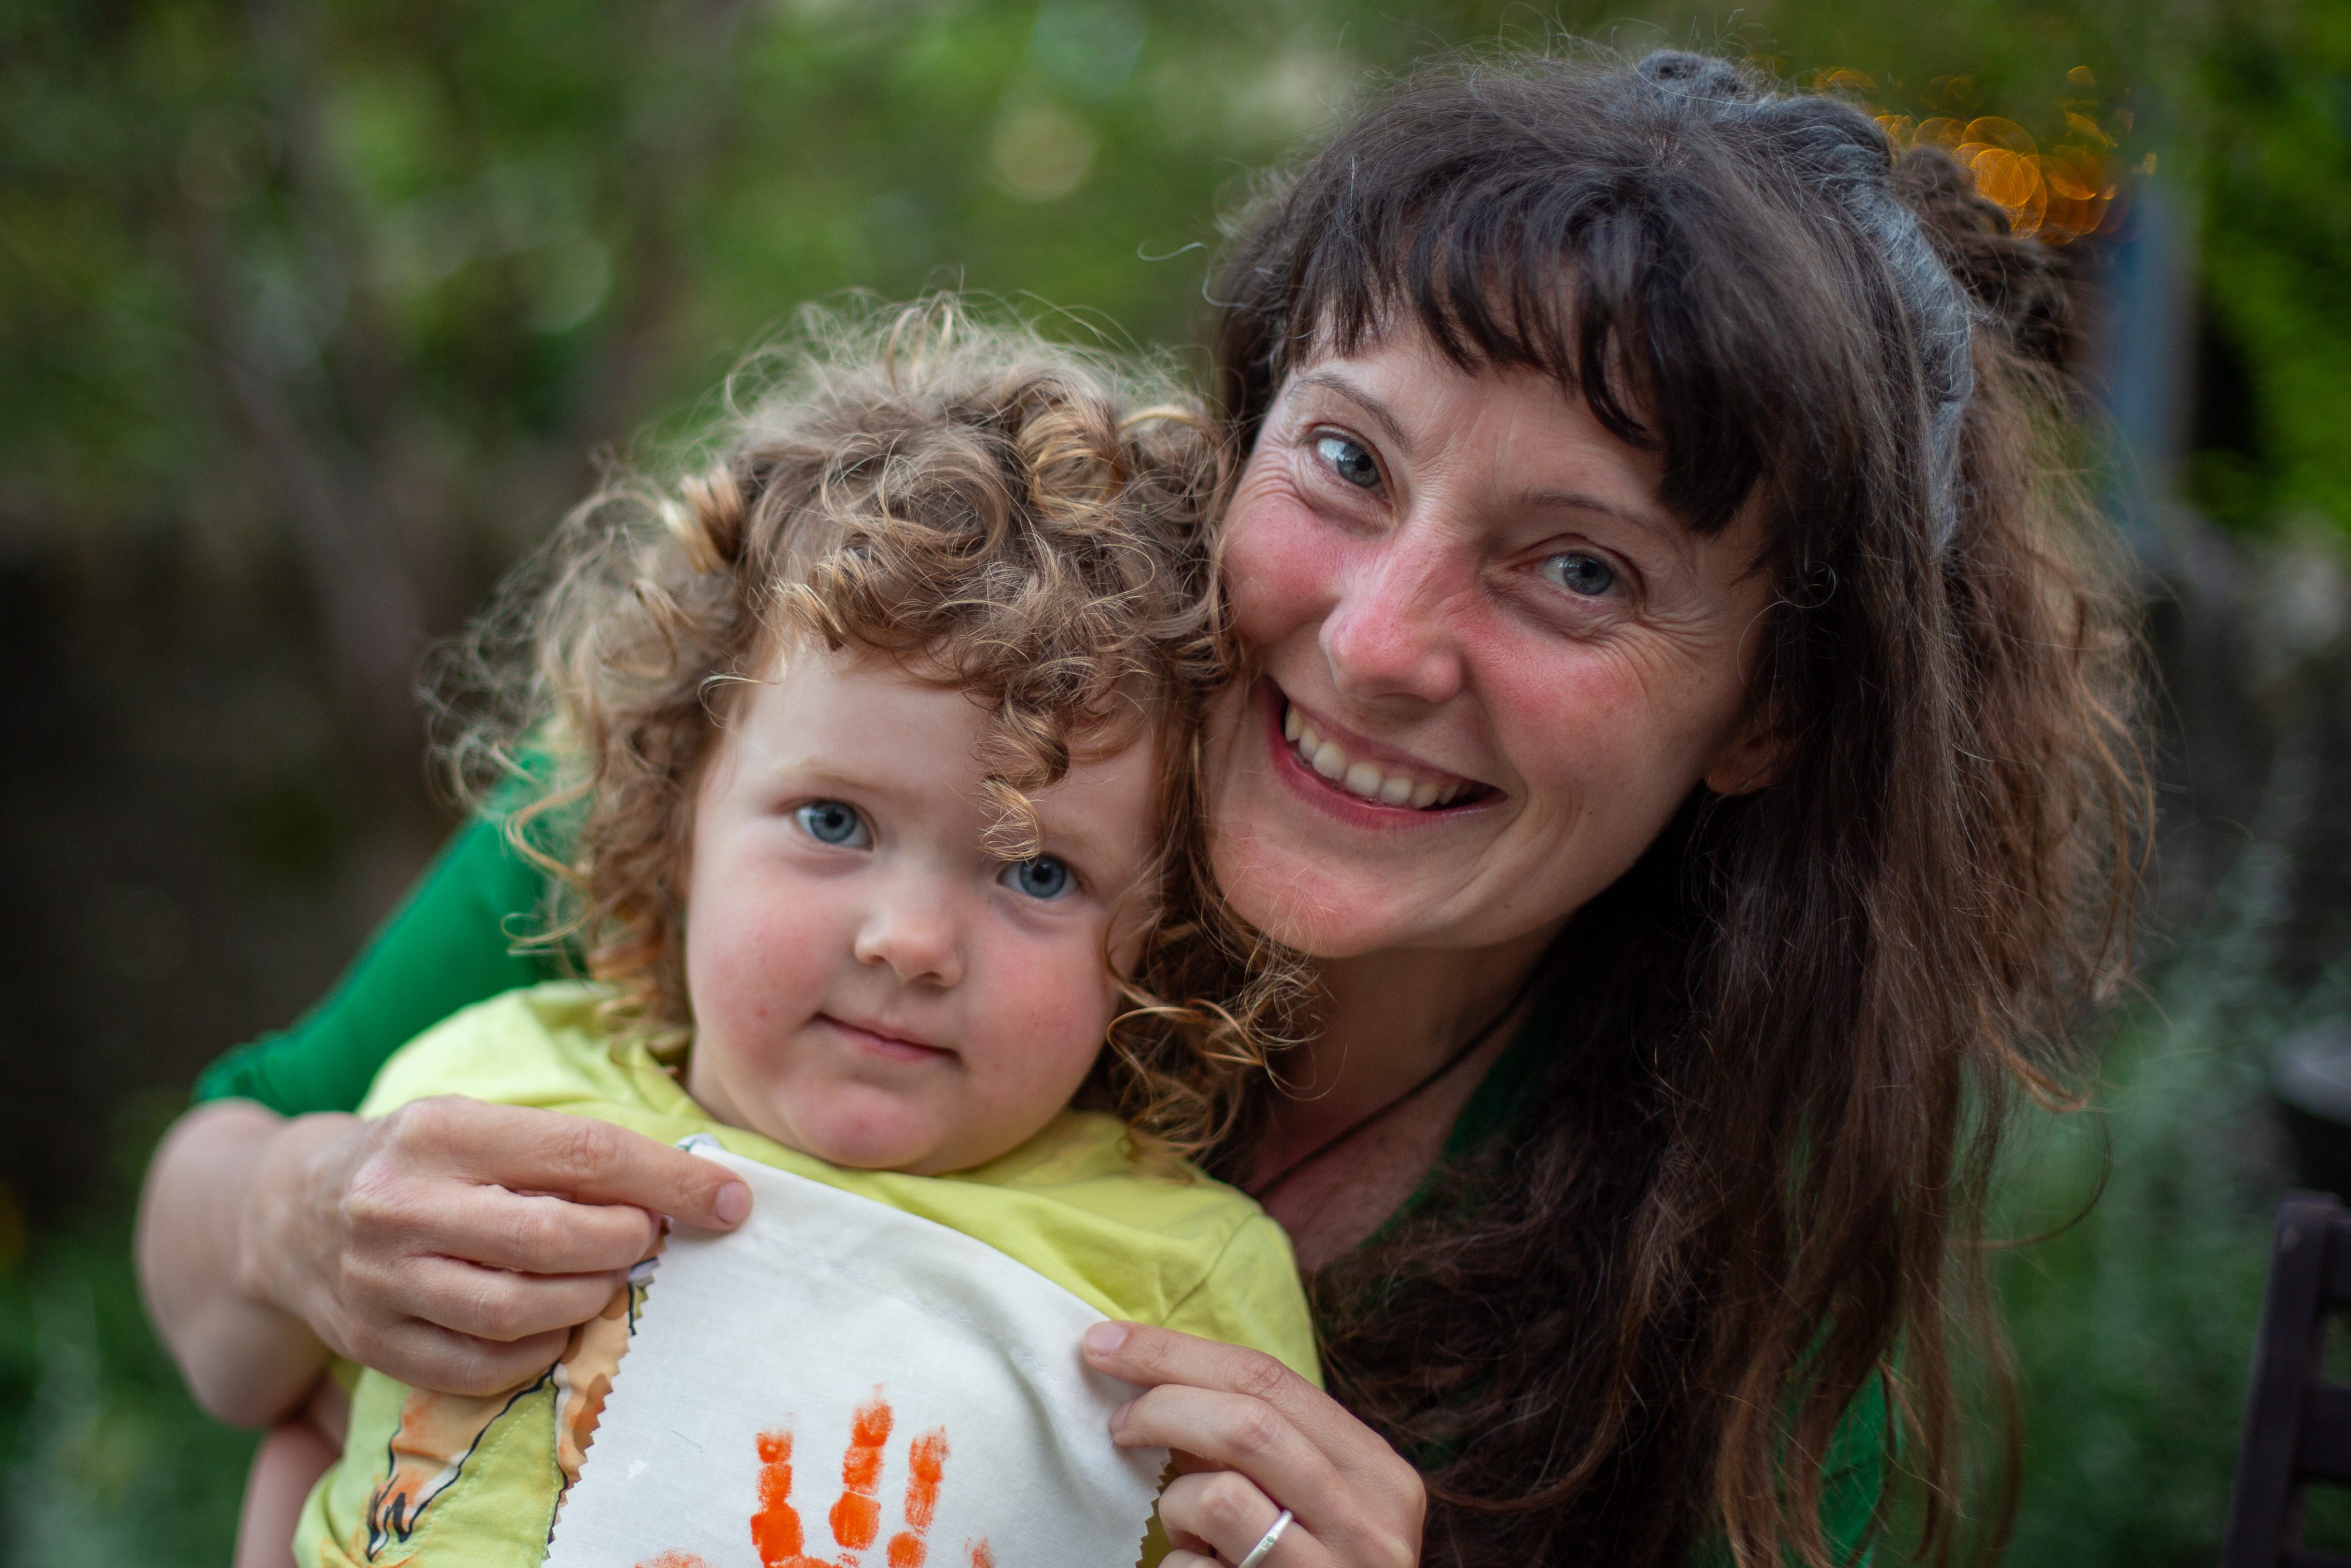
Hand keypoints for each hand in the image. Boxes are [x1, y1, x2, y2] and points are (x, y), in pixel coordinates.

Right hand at [239, 1097, 750, 1396]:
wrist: (287, 1211)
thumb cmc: (419, 1161)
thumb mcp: (480, 1124)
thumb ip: (567, 1149)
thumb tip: (689, 1184)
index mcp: (441, 1131)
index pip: (582, 1153)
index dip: (670, 1180)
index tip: (731, 1199)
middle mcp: (400, 1204)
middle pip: (551, 1238)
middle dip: (627, 1243)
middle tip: (654, 1239)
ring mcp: (379, 1280)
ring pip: (517, 1309)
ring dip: (590, 1300)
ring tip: (611, 1279)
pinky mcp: (371, 1342)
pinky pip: (479, 1368)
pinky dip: (538, 1351)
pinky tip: (559, 1325)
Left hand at [1081, 1321, 1423, 1567]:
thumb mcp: (1317, 1501)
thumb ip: (1268, 1447)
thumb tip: (1161, 1378)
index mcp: (1379, 1472)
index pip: (1270, 1377)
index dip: (1176, 1351)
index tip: (1106, 1342)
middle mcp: (1371, 1522)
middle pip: (1247, 1422)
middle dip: (1162, 1403)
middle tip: (1115, 1420)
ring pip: (1219, 1497)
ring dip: (1175, 1504)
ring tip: (1179, 1529)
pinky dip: (1178, 1567)